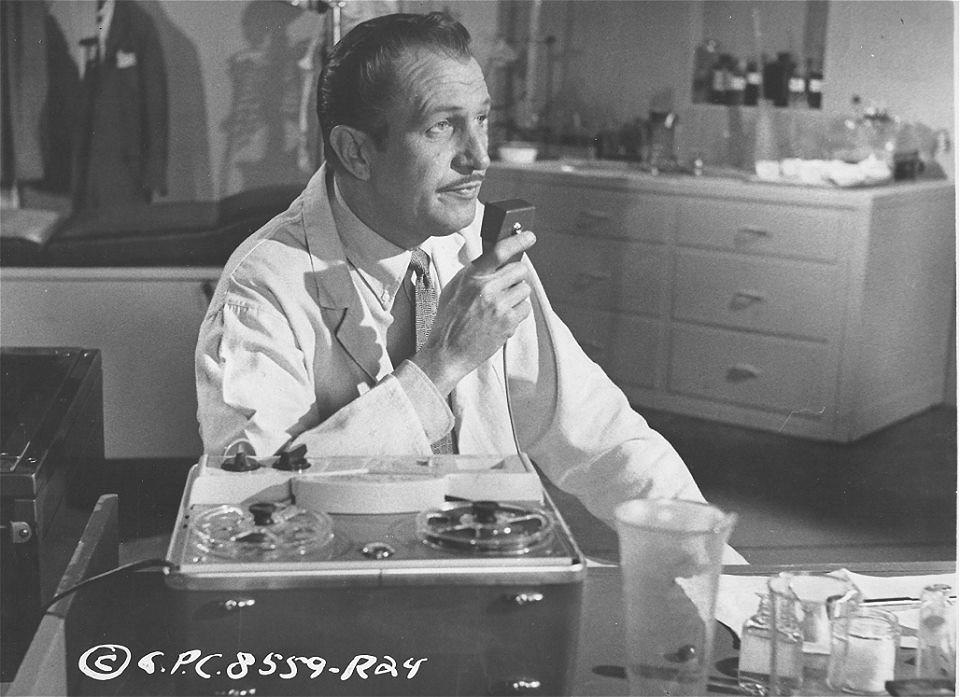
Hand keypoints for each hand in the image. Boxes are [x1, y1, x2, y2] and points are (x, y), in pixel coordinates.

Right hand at [411, 230, 535, 394]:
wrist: (447, 352)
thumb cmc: (448, 322)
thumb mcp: (453, 289)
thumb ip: (473, 274)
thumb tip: (493, 260)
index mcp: (471, 277)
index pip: (499, 252)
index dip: (518, 241)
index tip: (529, 236)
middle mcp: (486, 288)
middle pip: (519, 270)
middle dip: (516, 277)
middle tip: (506, 288)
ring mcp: (499, 306)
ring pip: (524, 289)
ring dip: (516, 297)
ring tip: (500, 307)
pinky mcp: (508, 322)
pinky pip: (525, 308)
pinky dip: (518, 313)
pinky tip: (502, 319)